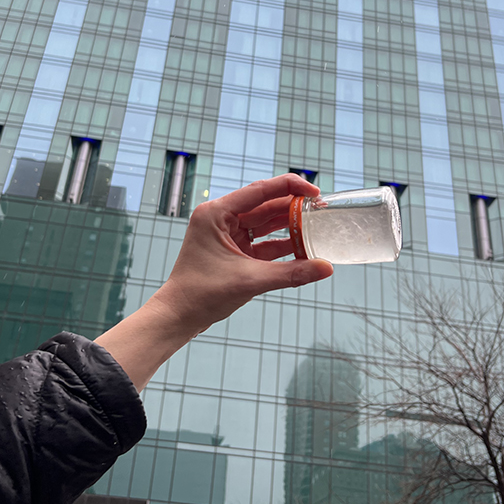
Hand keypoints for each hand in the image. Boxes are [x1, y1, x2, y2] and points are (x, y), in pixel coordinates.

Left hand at [95, 175, 332, 389]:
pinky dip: (282, 246)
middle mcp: (221, 218)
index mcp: (217, 213)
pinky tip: (304, 249)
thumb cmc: (201, 294)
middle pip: (266, 205)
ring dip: (290, 227)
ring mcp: (228, 235)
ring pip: (266, 224)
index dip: (290, 187)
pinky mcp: (234, 251)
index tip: (315, 192)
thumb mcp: (250, 280)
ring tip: (317, 228)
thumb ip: (291, 273)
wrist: (178, 317)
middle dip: (293, 208)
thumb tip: (325, 268)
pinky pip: (263, 242)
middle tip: (322, 211)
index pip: (260, 191)